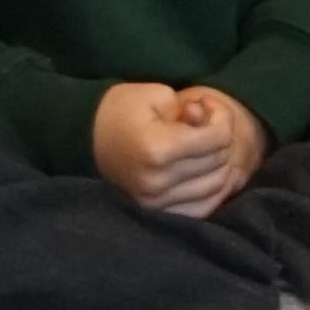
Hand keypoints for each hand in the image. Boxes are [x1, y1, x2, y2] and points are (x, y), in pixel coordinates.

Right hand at [91, 82, 235, 218]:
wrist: (87, 138)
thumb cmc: (122, 110)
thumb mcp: (154, 96)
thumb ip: (191, 107)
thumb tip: (209, 121)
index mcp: (156, 149)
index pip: (217, 138)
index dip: (221, 116)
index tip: (207, 105)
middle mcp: (157, 181)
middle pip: (219, 161)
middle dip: (222, 137)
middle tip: (207, 122)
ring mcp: (156, 202)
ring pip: (217, 185)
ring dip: (221, 163)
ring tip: (206, 145)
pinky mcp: (157, 213)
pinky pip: (204, 207)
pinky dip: (214, 189)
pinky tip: (207, 170)